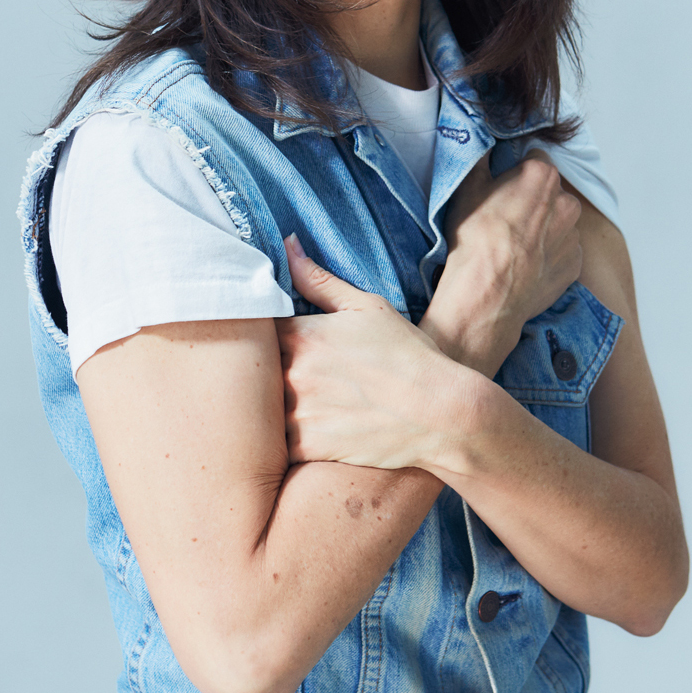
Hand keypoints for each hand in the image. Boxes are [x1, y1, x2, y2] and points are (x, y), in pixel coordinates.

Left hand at [276, 235, 456, 470]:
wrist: (442, 413)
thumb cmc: (408, 354)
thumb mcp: (366, 306)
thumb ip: (318, 280)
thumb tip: (287, 245)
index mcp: (302, 334)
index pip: (253, 327)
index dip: (255, 332)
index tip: (261, 337)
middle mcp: (293, 372)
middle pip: (249, 369)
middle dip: (256, 368)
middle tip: (263, 370)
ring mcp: (298, 412)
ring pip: (257, 408)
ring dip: (263, 405)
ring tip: (276, 402)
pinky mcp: (307, 447)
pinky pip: (271, 446)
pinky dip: (275, 440)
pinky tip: (291, 430)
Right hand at [424, 150, 581, 375]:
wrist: (487, 293)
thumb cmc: (475, 238)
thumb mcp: (466, 188)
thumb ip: (478, 159)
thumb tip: (477, 141)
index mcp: (542, 176)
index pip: (533, 159)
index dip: (515, 171)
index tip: (500, 186)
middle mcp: (566, 202)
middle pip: (549, 191)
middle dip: (532, 199)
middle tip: (505, 217)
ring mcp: (573, 236)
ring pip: (557, 222)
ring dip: (542, 227)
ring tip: (514, 245)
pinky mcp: (575, 265)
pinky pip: (562, 251)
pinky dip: (548, 255)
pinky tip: (525, 264)